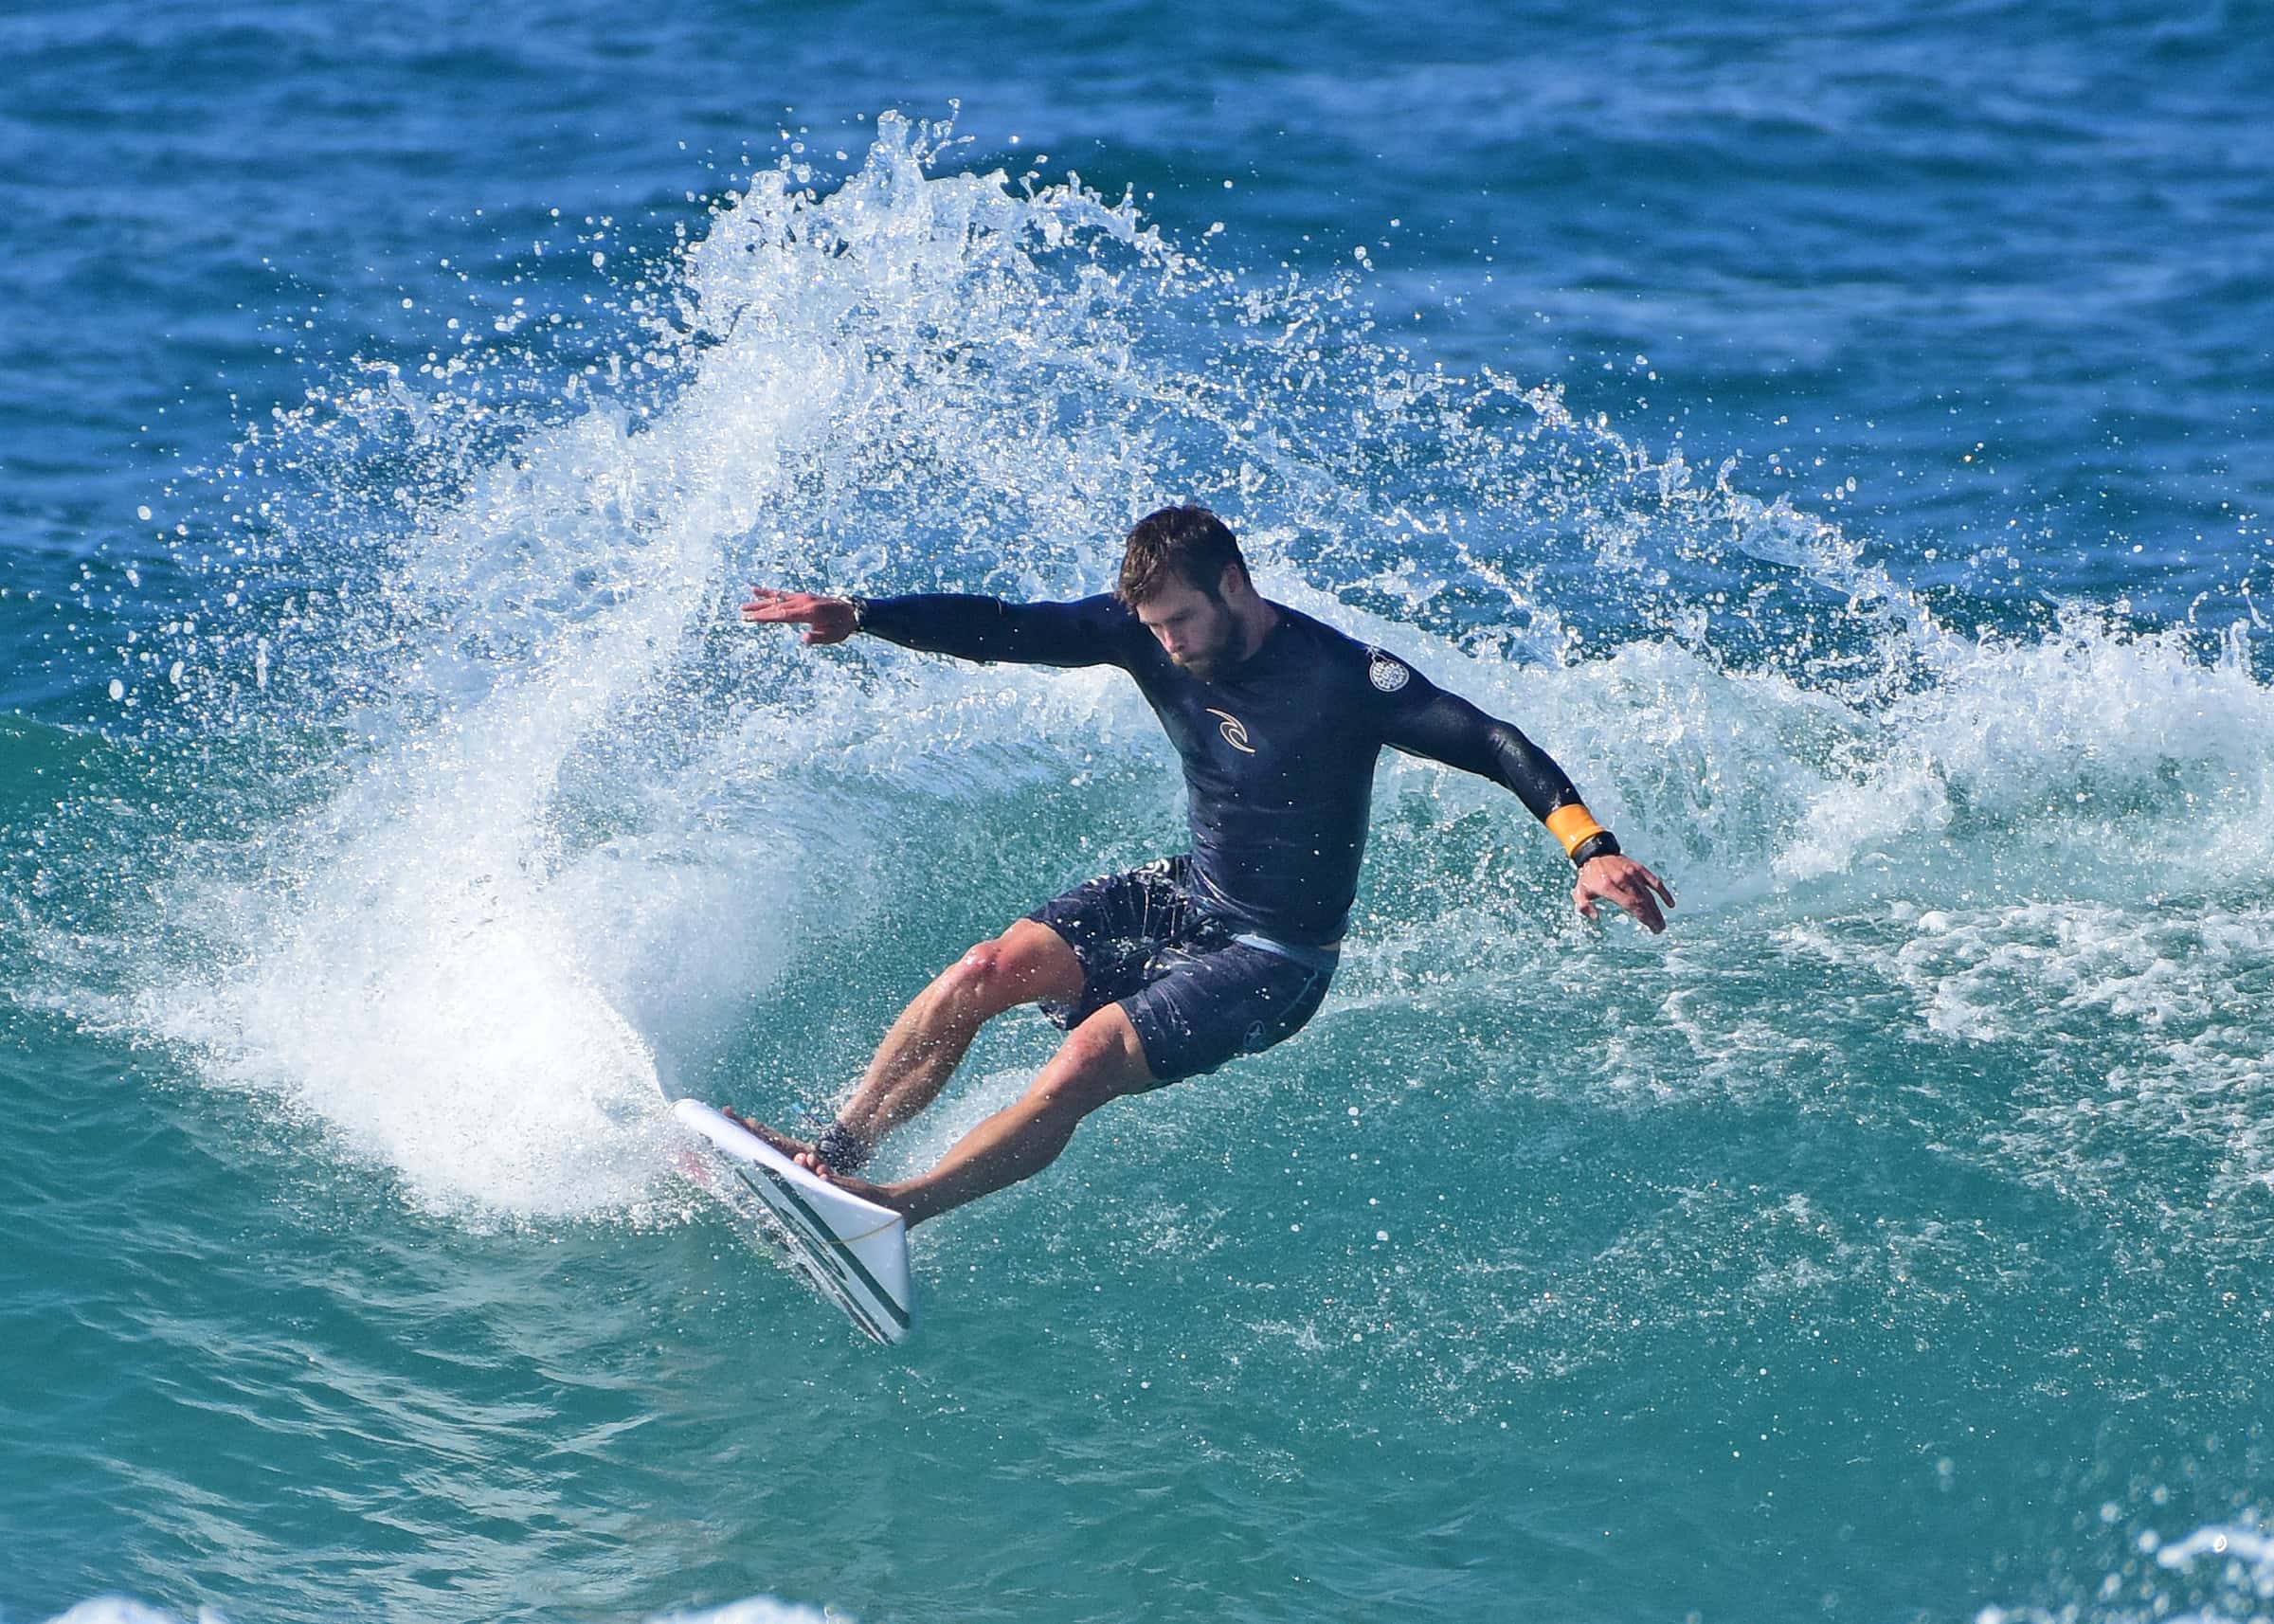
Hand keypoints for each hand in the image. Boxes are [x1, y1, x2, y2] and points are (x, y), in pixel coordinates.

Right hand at [741, 586, 858, 644]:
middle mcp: (803, 602)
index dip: (766, 617)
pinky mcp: (801, 596)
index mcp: (809, 612)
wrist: (852, 611)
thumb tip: (803, 639)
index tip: (752, 619)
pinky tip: (756, 590)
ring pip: (777, 598)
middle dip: (759, 611)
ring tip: (744, 606)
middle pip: (776, 606)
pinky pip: (782, 593)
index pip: (783, 615)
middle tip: (742, 613)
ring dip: (760, 602)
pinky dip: (769, 592)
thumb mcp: (833, 636)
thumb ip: (818, 637)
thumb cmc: (842, 626)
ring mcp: (802, 597)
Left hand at [1573, 853, 1674, 933]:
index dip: (1643, 917)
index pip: (1631, 904)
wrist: (1595, 853)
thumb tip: (1596, 917)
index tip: (1651, 927)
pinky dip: (1663, 892)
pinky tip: (1670, 904)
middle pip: (1642, 901)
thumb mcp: (1580, 892)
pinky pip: (1654, 881)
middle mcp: (1622, 879)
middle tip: (1659, 929)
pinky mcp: (1639, 868)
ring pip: (1649, 893)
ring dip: (1657, 909)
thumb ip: (1584, 906)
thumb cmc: (1588, 877)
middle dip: (1653, 917)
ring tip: (1661, 923)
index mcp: (1608, 886)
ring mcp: (1632, 873)